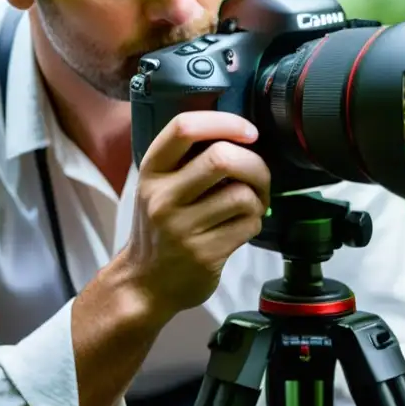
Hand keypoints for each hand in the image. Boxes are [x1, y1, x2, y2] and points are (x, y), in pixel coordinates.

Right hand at [117, 111, 270, 321]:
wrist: (145, 284)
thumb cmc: (160, 228)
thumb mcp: (158, 186)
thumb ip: (187, 159)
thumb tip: (240, 134)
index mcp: (151, 171)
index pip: (184, 127)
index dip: (225, 121)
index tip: (248, 131)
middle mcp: (162, 197)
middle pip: (222, 158)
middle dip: (254, 164)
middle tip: (258, 175)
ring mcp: (182, 228)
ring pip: (243, 194)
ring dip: (259, 198)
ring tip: (250, 205)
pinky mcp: (204, 254)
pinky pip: (249, 224)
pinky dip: (255, 222)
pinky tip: (241, 227)